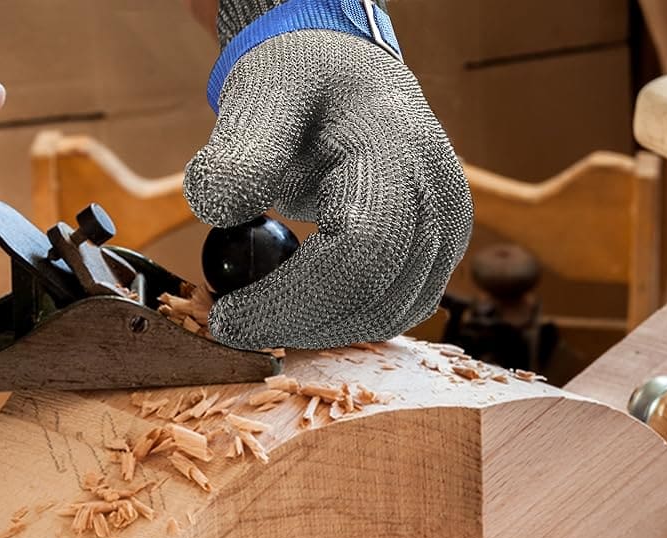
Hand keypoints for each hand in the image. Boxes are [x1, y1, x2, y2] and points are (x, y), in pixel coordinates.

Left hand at [184, 28, 472, 349]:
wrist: (349, 77)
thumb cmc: (304, 81)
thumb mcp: (262, 95)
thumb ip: (239, 150)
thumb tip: (219, 212)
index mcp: (400, 150)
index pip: (359, 251)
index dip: (292, 299)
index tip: (226, 317)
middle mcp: (440, 195)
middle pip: (377, 295)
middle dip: (296, 324)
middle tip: (230, 325)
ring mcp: (447, 229)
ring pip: (387, 315)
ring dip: (316, 330)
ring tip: (256, 314)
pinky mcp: (438, 254)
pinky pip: (391, 310)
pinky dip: (337, 322)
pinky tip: (290, 308)